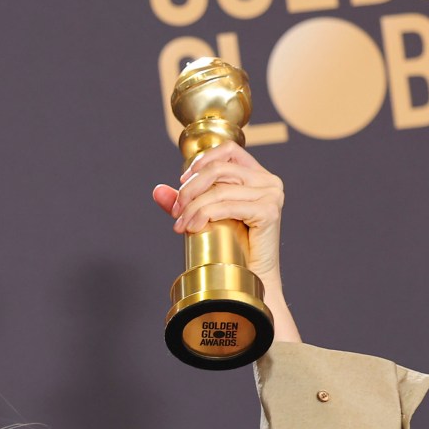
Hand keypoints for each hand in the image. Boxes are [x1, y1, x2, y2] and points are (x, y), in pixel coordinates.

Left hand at [152, 141, 285, 290]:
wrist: (252, 278)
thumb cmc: (231, 249)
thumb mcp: (205, 217)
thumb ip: (185, 202)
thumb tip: (157, 190)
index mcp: (258, 176)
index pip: (228, 150)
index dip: (201, 161)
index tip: (182, 182)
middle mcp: (269, 181)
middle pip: (219, 168)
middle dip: (190, 188)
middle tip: (176, 210)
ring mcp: (271, 195)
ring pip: (219, 189)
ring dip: (193, 207)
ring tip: (181, 225)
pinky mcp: (268, 211)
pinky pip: (227, 205)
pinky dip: (204, 214)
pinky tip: (193, 227)